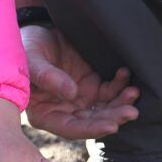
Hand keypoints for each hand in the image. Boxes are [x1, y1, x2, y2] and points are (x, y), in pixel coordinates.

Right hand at [21, 25, 139, 138]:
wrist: (38, 31)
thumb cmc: (28, 48)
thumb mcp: (32, 60)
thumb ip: (48, 77)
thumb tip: (71, 94)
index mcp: (45, 113)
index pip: (71, 128)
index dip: (91, 129)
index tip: (111, 126)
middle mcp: (64, 111)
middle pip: (92, 122)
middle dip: (113, 118)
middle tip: (131, 112)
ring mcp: (80, 99)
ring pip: (105, 109)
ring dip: (120, 104)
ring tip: (133, 92)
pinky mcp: (92, 86)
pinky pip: (109, 91)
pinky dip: (119, 85)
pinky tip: (125, 74)